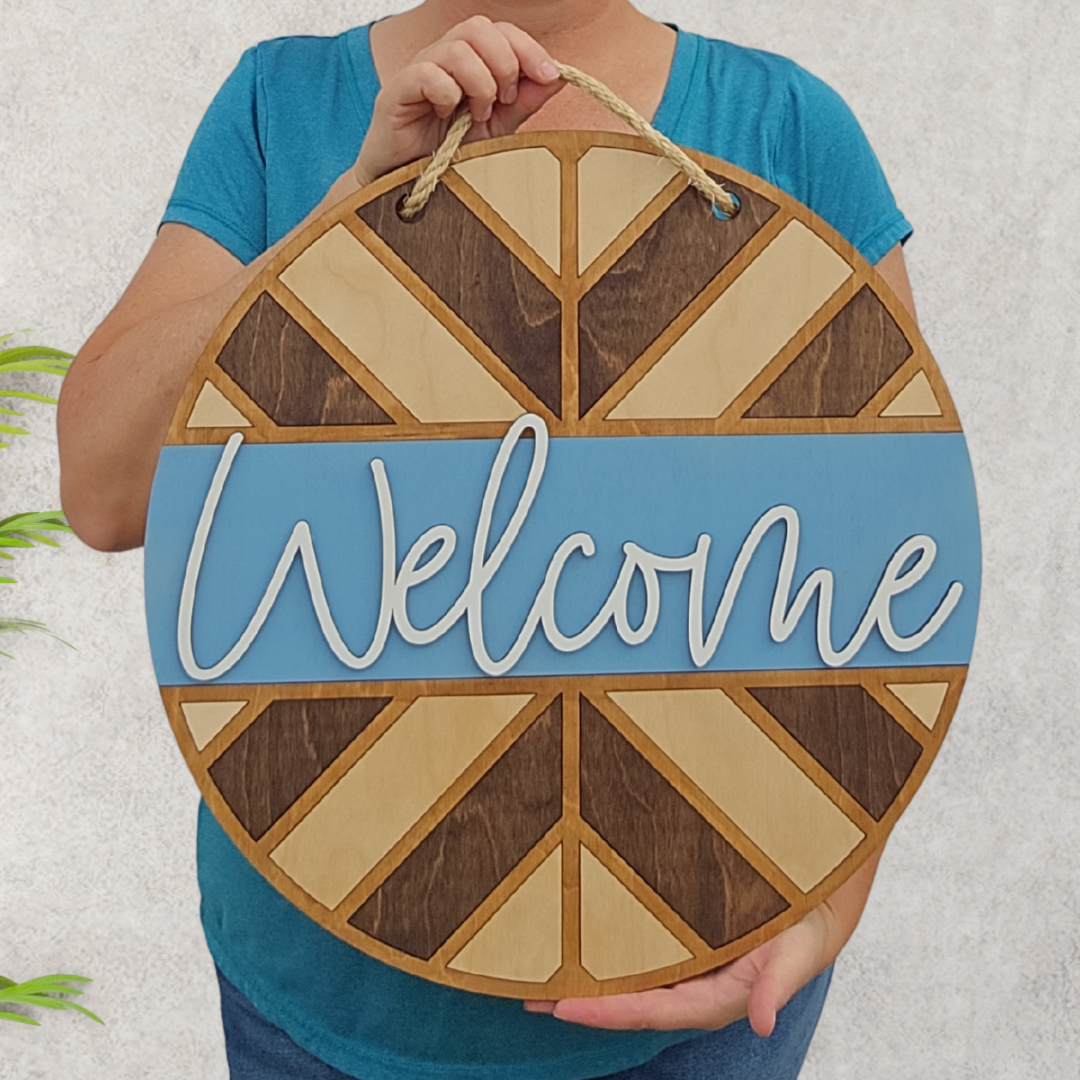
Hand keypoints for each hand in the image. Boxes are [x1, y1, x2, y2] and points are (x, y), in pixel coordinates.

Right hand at [354, 16, 564, 187]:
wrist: (406, 186)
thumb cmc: (446, 155)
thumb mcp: (496, 129)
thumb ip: (523, 103)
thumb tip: (558, 76)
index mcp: (467, 61)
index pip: (500, 31)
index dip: (527, 47)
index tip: (548, 74)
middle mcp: (442, 58)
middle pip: (478, 28)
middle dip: (505, 63)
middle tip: (505, 101)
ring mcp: (417, 71)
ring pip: (456, 48)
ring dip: (479, 82)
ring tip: (477, 115)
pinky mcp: (396, 92)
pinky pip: (426, 73)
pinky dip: (447, 93)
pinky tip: (448, 116)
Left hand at [525, 850, 881, 1034]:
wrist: (819, 903)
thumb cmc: (809, 929)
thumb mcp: (797, 953)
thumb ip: (777, 985)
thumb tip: (762, 1021)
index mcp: (714, 999)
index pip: (648, 1011)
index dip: (605, 1010)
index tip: (563, 1006)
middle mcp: (693, 986)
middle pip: (627, 999)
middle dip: (579, 998)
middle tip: (528, 992)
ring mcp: (687, 965)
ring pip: (628, 975)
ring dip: (586, 974)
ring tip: (540, 969)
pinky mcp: (685, 940)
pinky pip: (640, 950)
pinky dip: (608, 948)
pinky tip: (581, 938)